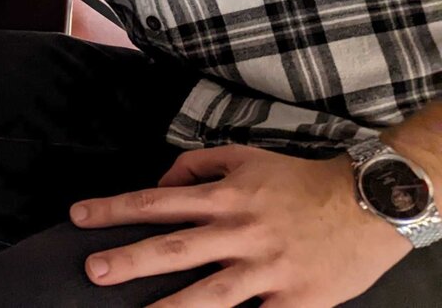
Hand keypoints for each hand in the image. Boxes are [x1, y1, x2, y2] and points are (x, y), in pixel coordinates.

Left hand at [71, 145, 412, 306]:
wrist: (369, 202)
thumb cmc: (300, 179)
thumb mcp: (244, 156)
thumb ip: (198, 166)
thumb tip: (162, 181)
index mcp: (224, 197)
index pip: (155, 201)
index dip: (114, 208)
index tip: (78, 216)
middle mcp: (240, 232)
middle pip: (174, 247)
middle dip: (129, 260)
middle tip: (92, 270)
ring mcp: (268, 269)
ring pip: (211, 293)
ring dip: (170, 307)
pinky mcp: (297, 300)